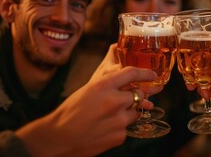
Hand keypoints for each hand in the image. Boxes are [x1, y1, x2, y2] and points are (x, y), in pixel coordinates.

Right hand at [16, 47, 161, 156]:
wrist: (58, 138)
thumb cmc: (71, 111)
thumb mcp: (89, 89)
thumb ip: (109, 85)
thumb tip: (126, 82)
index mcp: (103, 85)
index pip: (132, 73)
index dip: (145, 73)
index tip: (152, 74)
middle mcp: (114, 100)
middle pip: (138, 94)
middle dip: (133, 96)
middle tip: (122, 101)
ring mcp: (119, 120)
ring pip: (135, 112)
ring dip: (126, 113)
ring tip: (107, 117)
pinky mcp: (120, 136)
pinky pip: (127, 128)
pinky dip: (119, 127)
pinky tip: (104, 128)